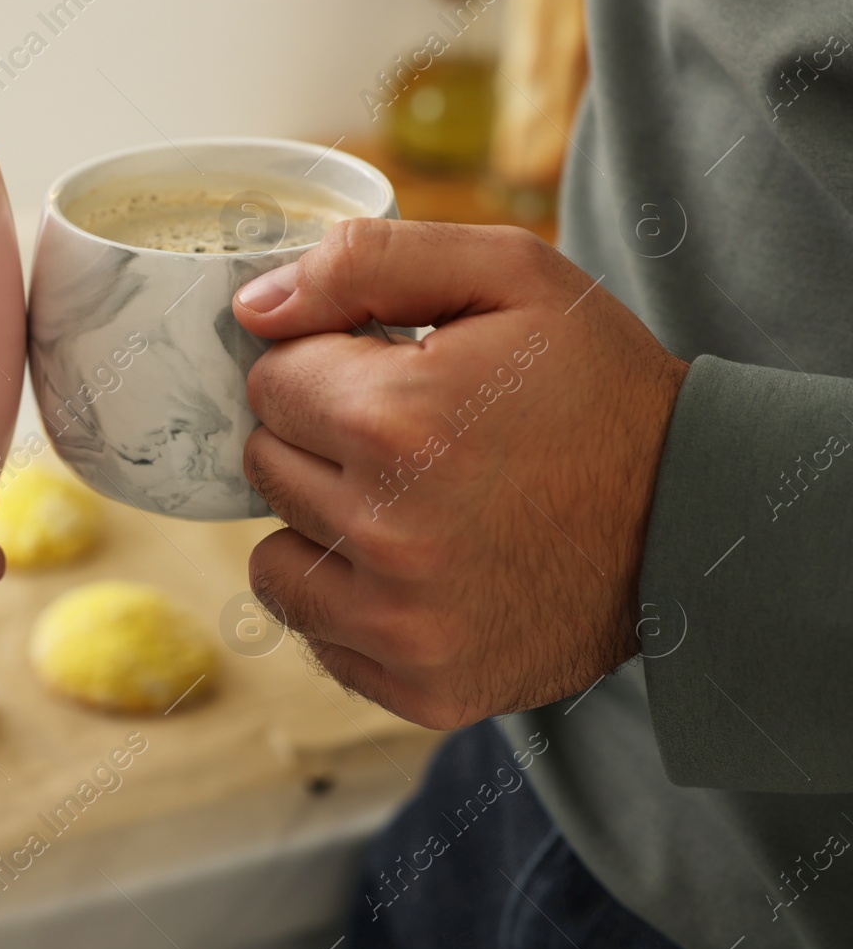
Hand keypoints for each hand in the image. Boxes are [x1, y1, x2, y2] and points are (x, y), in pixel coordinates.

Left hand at [233, 219, 688, 728]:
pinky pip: (317, 631)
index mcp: (396, 421)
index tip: (388, 375)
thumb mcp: (509, 276)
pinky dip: (349, 600)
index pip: (270, 381)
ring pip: (274, 557)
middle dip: (321, 440)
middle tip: (411, 439)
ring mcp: (402, 624)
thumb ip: (366, 264)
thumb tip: (253, 308)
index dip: (328, 367)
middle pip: (265, 464)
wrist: (696, 515)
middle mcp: (386, 533)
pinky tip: (419, 570)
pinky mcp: (420, 685)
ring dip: (322, 525)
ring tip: (412, 504)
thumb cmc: (597, 386)